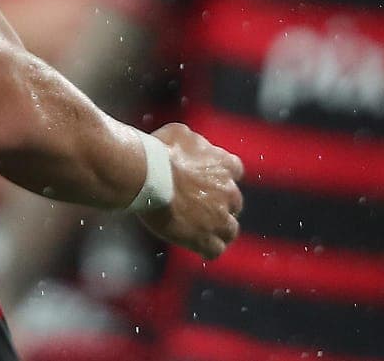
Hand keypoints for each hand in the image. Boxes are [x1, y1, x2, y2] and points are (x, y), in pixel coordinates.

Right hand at [136, 122, 243, 259]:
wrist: (147, 175)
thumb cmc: (159, 151)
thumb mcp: (179, 133)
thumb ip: (196, 142)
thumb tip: (196, 145)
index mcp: (224, 165)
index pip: (235, 170)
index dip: (222, 175)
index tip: (208, 177)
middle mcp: (228, 192)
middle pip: (234, 202)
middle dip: (219, 203)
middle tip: (198, 203)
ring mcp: (219, 218)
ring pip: (229, 230)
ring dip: (218, 229)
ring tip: (201, 230)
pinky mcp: (204, 238)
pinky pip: (214, 250)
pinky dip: (207, 248)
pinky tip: (196, 246)